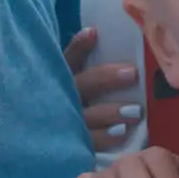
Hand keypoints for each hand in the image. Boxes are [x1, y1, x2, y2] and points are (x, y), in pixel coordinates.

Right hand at [64, 28, 143, 149]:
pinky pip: (88, 142)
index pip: (68, 58)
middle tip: (132, 74)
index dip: (79, 46)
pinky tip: (122, 133)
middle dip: (106, 79)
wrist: (41, 140)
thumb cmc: (67, 102)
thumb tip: (96, 32)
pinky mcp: (71, 145)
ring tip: (136, 111)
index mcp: (59, 78)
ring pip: (87, 116)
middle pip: (84, 85)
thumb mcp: (70, 80)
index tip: (93, 33)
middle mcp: (61, 98)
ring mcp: (64, 123)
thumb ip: (82, 60)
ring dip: (111, 112)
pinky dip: (105, 137)